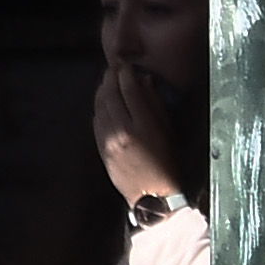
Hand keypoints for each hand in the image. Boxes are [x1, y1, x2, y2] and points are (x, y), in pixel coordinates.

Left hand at [94, 63, 182, 204]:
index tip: (128, 67)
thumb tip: (145, 81)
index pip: (129, 90)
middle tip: (115, 69)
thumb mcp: (168, 134)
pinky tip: (104, 102)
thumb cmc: (168, 166)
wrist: (153, 197)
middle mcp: (123, 130)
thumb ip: (156, 105)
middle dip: (111, 78)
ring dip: (102, 90)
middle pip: (110, 94)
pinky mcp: (101, 147)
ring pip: (100, 105)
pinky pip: (96, 120)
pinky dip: (99, 106)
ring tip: (108, 82)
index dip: (127, 74)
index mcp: (143, 126)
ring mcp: (109, 139)